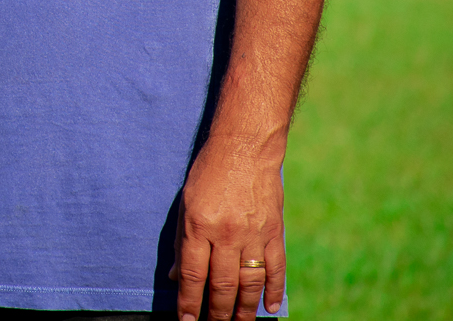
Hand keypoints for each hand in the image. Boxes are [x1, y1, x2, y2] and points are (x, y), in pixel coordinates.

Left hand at [174, 133, 285, 320]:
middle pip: (222, 285)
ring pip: (249, 283)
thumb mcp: (185, 203)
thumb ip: (183, 242)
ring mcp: (253, 235)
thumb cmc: (209, 173)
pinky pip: (275, 268)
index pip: (193, 275)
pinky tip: (269, 308)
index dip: (189, 302)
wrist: (245, 147)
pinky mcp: (274, 232)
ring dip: (244, 310)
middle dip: (216, 313)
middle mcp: (226, 234)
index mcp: (199, 225)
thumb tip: (178, 276)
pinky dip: (273, 291)